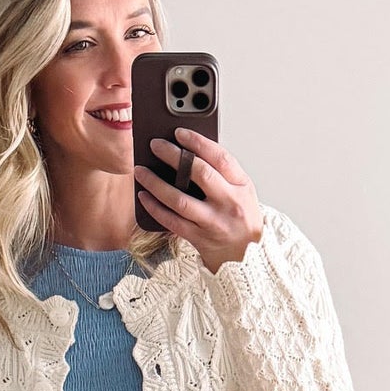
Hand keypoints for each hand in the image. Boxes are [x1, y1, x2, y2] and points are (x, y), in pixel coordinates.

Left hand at [133, 129, 262, 272]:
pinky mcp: (200, 239)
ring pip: (179, 199)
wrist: (249, 258)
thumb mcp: (242, 192)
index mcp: (242, 186)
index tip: (179, 132)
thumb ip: (222, 174)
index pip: (220, 157)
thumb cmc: (241, 220)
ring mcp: (214, 223)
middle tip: (155, 145)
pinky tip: (144, 197)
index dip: (198, 142)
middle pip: (199, 173)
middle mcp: (229, 204)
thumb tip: (188, 152)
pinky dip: (155, 208)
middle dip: (174, 156)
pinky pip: (172, 221)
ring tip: (140, 171)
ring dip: (155, 183)